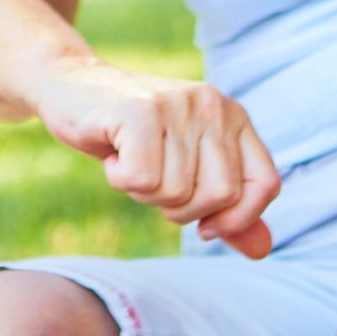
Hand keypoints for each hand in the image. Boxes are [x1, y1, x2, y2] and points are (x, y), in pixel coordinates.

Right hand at [27, 58, 280, 256]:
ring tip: (130, 159)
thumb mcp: (186, 168)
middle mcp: (212, 105)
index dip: (238, 218)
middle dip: (180, 208)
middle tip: (153, 180)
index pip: (265, 184)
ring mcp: (176, 104)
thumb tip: (262, 250)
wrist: (71, 85)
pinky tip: (112, 153)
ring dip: (143, 192)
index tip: (204, 225)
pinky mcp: (139, 111)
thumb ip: (225, 208)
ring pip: (176, 193)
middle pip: (220, 196)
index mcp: (233, 116)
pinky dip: (120, 179)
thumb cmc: (133, 136)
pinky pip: (142, 181)